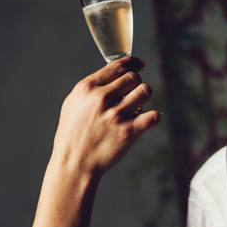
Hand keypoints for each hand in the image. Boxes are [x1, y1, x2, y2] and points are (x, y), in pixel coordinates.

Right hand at [53, 57, 159, 175]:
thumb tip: (112, 76)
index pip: (118, 66)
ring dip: (144, 98)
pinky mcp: (128, 132)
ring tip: (137, 106)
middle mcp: (102, 98)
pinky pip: (153, 116)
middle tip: (132, 94)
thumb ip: (91, 88)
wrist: (74, 164)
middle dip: (136, 84)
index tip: (140, 65)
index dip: (134, 63)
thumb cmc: (72, 134)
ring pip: (145, 92)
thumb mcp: (73, 104)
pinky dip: (153, 117)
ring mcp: (116, 115)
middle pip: (134, 78)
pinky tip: (146, 120)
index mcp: (87, 88)